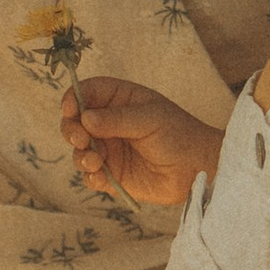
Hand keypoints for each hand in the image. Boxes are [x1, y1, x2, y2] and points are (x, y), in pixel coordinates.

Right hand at [61, 74, 223, 206]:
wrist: (199, 168)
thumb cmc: (180, 134)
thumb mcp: (150, 119)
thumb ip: (117, 119)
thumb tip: (85, 118)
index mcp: (120, 100)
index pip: (88, 92)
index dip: (74, 98)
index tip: (70, 109)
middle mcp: (109, 123)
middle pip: (75, 122)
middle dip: (71, 130)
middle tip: (82, 139)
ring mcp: (110, 149)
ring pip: (79, 150)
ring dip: (81, 155)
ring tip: (96, 161)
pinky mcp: (113, 174)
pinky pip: (90, 176)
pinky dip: (90, 176)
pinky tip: (101, 177)